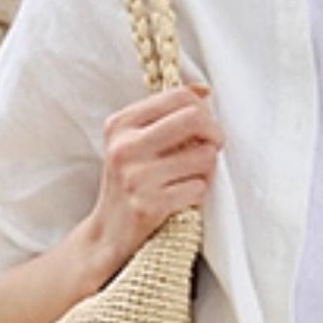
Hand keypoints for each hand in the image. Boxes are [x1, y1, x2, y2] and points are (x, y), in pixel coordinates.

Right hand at [92, 77, 223, 272]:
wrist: (107, 233)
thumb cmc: (130, 181)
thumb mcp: (135, 141)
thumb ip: (165, 115)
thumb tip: (203, 90)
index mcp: (120, 124)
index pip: (177, 96)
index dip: (202, 109)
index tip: (206, 126)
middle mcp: (124, 147)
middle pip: (193, 119)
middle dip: (215, 133)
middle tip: (215, 147)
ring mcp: (136, 177)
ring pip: (204, 156)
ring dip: (208, 169)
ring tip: (192, 177)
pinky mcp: (149, 205)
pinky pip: (198, 188)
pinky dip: (198, 193)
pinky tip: (183, 197)